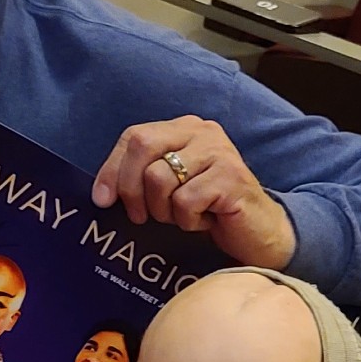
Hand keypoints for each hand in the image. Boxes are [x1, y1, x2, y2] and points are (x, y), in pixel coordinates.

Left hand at [92, 118, 294, 267]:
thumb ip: (143, 176)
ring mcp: (219, 152)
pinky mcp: (230, 177)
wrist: (260, 234)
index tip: (102, 199)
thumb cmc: (211, 211)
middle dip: (130, 188)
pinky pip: (184, 201)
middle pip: (142, 146)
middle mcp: (202, 132)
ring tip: (184, 217)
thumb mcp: (172, 187)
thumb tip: (101, 194)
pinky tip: (206, 221)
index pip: (134, 136)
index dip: (112, 168)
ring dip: (164, 210)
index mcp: (185, 127)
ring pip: (159, 179)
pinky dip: (188, 221)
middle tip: (139, 217)